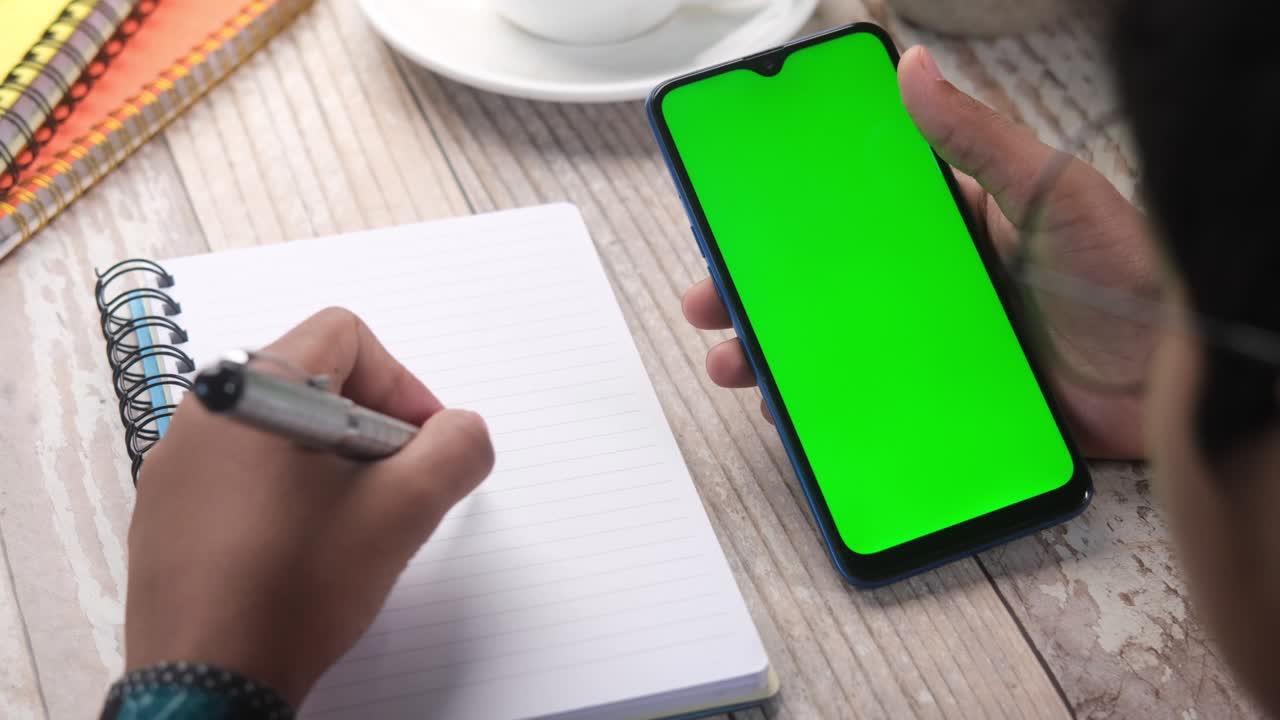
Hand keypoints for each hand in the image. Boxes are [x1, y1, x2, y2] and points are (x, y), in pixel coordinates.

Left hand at [125, 308, 494, 705]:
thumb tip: (464, 434)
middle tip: (394, 489)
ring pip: (283, 432)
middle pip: (315, 382)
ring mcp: (177, 466)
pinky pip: (246, 475)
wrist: (206, 681)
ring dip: (335, 465)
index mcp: (250, 388)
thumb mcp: (403, 511)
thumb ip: (455, 451)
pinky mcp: (170, 512)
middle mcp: (202, 414)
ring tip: (353, 526)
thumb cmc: (292, 590)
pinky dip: (292, 496)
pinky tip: (307, 551)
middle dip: (373, 429)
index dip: (401, 383)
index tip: (420, 444)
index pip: (345, 336)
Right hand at [683, 45, 1150, 458]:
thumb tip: (913, 70)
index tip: (740, 215)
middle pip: (830, 285)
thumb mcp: (1053, 194)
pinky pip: (877, 406)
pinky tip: (798, 416)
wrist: (1180, 375)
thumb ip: (981, 138)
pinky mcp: (951, 403)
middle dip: (764, 291)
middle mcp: (935, 286)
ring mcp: (938, 346)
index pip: (855, 212)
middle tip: (712, 296)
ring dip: (781, 354)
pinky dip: (834, 412)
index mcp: (952, 225)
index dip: (794, 215)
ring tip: (737, 362)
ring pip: (839, 347)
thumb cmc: (1132, 273)